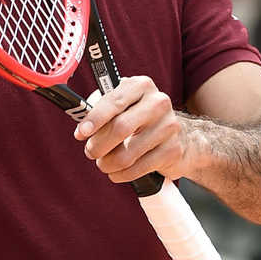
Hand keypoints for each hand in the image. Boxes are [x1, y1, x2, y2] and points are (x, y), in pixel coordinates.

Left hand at [73, 77, 188, 183]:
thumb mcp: (125, 105)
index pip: (114, 101)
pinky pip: (138, 169)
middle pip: (120, 128)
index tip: (80, 133)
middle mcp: (158, 102)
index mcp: (142, 86)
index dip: (94, 119)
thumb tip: (82, 129)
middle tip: (90, 152)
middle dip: (98, 145)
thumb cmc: (141, 119)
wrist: (180, 137)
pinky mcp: (172, 150)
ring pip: (127, 153)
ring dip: (108, 163)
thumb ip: (104, 110)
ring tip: (103, 163)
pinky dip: (122, 174)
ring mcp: (168, 126)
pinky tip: (117, 172)